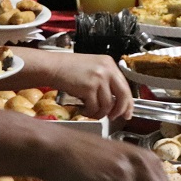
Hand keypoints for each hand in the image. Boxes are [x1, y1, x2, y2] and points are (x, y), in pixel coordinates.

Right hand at [17, 48, 135, 120]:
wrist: (52, 66)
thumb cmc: (69, 68)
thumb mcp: (93, 68)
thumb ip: (106, 80)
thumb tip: (116, 101)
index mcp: (109, 64)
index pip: (125, 86)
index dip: (128, 102)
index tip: (127, 112)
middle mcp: (106, 70)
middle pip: (123, 96)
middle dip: (119, 110)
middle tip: (114, 117)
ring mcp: (98, 79)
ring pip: (107, 105)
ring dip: (100, 113)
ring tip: (92, 111)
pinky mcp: (88, 88)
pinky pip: (94, 107)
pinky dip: (89, 112)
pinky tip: (83, 109)